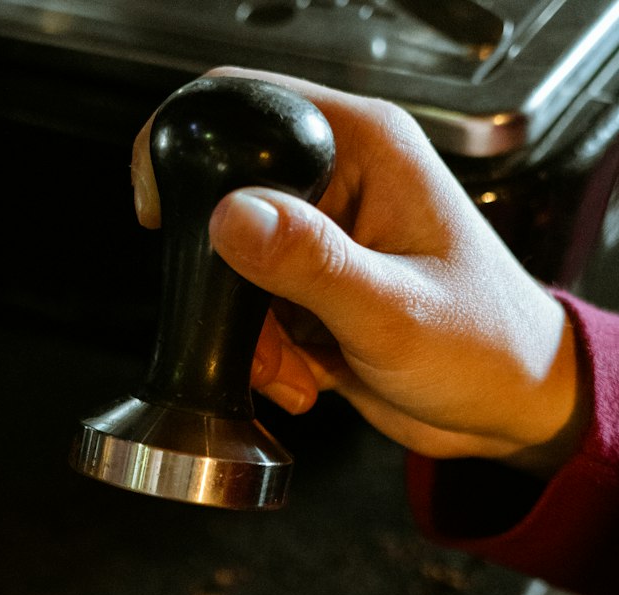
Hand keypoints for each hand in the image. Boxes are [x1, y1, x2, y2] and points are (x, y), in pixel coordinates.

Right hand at [131, 68, 588, 475]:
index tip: (167, 218)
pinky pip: (253, 314)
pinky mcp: (315, 287)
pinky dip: (264, 357)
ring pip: (232, 270)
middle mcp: (339, 180)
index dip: (193, 151)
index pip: (248, 105)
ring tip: (295, 369)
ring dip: (248, 336)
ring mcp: (324, 236)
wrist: (508, 407)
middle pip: (225, 201)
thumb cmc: (485, 348)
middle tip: (261, 338)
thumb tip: (232, 216)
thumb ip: (311, 263)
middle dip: (226, 284)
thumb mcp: (392, 311)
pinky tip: (305, 376)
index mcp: (365, 148)